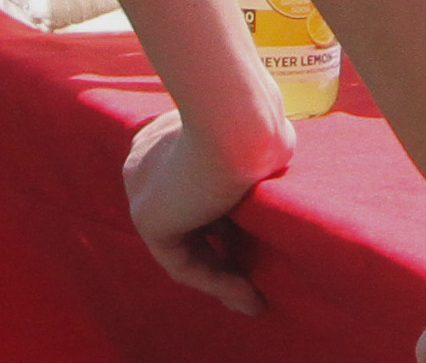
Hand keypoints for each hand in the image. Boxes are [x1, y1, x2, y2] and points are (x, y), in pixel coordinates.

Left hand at [123, 106, 287, 316]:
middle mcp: (152, 160)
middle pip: (190, 218)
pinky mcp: (149, 218)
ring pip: (186, 243)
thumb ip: (263, 151)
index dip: (228, 216)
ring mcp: (145, 188)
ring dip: (222, 277)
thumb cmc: (257, 124)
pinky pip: (180, 260)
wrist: (236, 123)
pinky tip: (247, 295)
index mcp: (172, 135)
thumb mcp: (265, 137)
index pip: (196, 185)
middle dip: (224, 253)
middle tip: (255, 280)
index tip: (262, 236)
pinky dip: (214, 282)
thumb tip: (280, 154)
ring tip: (255, 301)